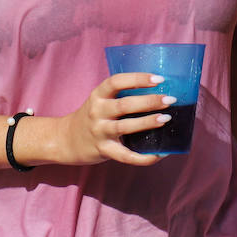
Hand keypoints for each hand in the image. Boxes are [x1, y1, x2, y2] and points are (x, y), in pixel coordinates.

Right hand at [57, 73, 176, 166]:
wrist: (66, 140)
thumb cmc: (92, 117)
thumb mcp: (101, 101)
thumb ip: (121, 96)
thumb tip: (158, 93)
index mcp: (98, 95)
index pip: (116, 82)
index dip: (138, 79)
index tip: (159, 79)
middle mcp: (97, 112)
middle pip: (125, 105)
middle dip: (149, 101)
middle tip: (170, 99)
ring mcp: (99, 131)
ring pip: (125, 127)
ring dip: (147, 122)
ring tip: (166, 119)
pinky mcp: (103, 150)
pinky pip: (125, 155)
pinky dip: (143, 157)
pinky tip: (159, 154)